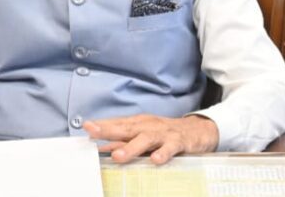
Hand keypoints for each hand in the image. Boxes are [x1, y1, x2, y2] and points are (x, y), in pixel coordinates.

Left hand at [83, 114, 218, 164]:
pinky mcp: (178, 142)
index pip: (117, 123)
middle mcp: (148, 126)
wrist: (198, 130)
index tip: (86, 126)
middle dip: (109, 130)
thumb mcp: (143, 135)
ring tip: (118, 156)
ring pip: (146, 139)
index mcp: (138, 124)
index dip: (102, 125)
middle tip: (93, 132)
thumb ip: (123, 142)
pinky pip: (170, 148)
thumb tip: (100, 149)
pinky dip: (162, 154)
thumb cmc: (165, 134)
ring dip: (131, 147)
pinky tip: (155, 161)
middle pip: (127, 128)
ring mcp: (163, 134)